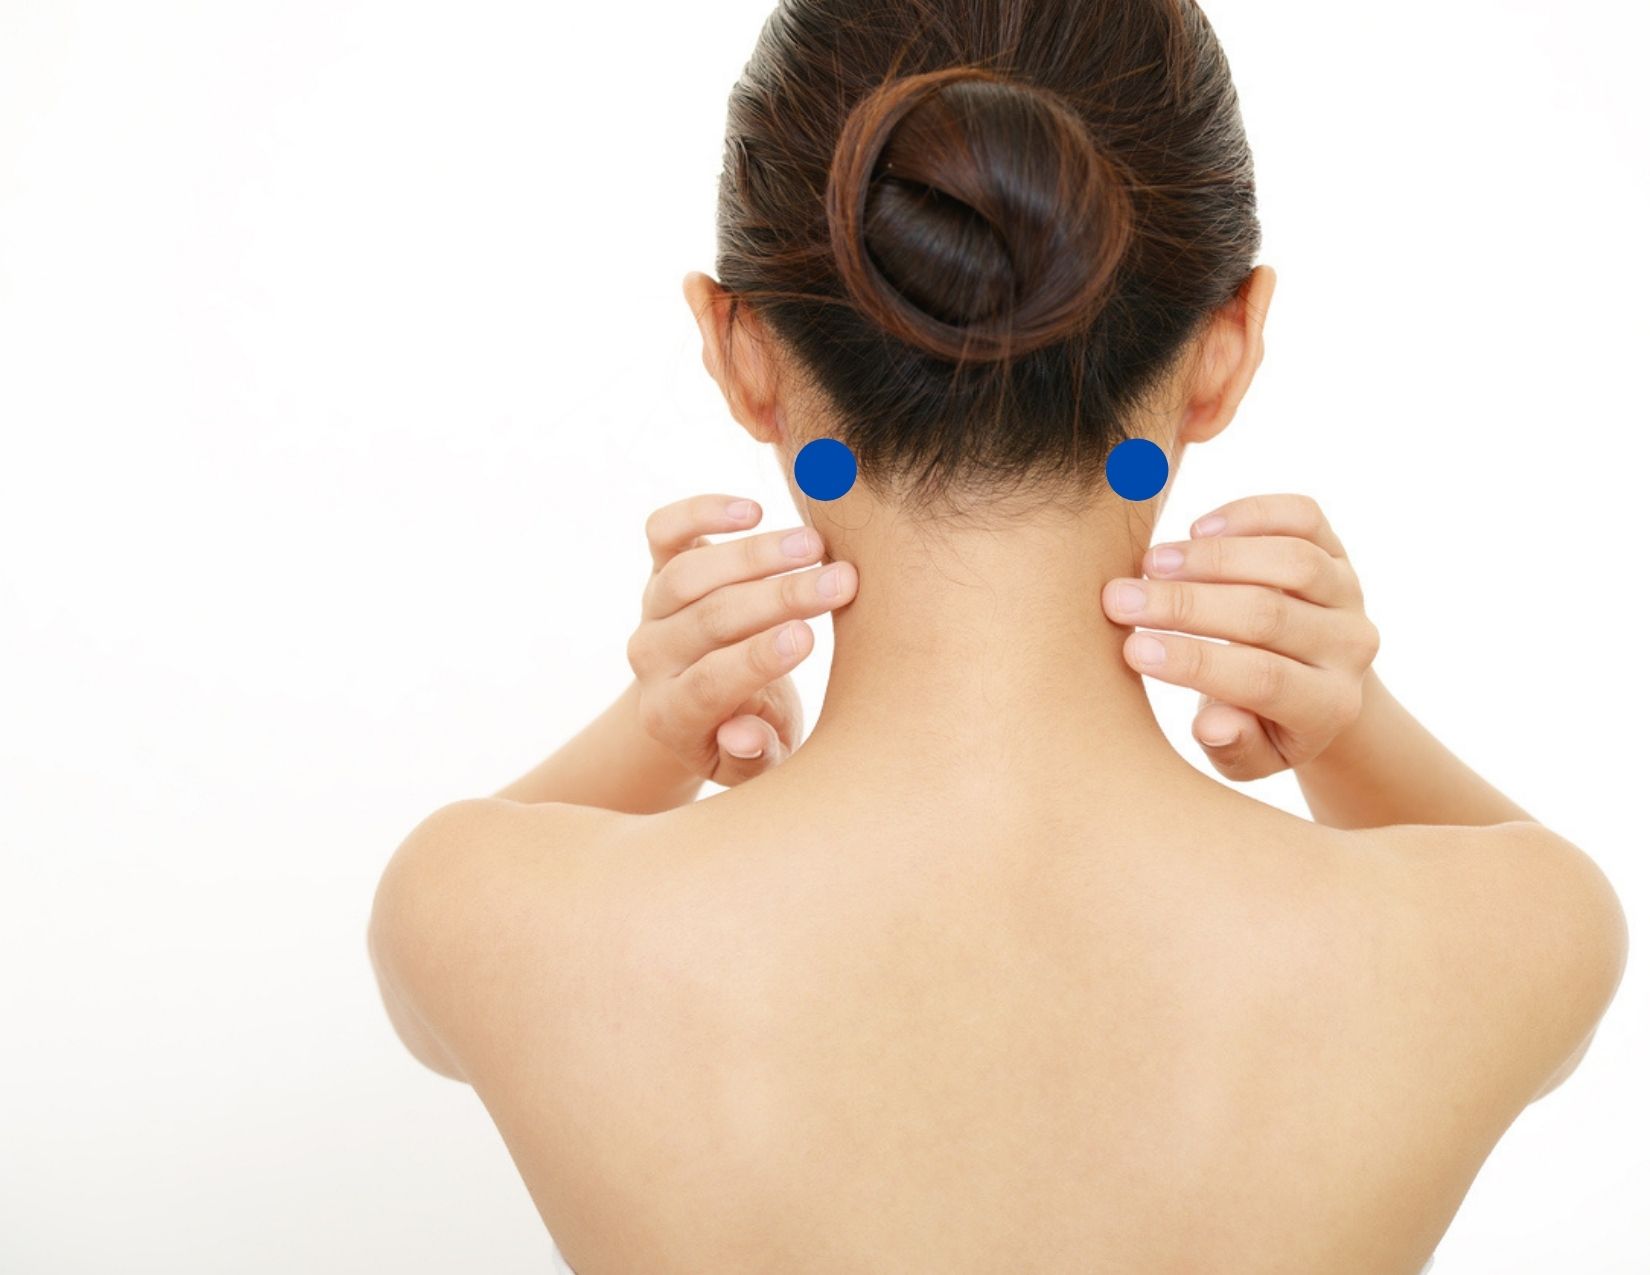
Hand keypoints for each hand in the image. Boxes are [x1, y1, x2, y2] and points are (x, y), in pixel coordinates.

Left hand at [626, 494, 858, 786]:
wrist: (706, 700)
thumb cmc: (752, 733)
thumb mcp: (760, 765)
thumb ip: (755, 756)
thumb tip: (742, 734)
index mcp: (673, 715)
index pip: (709, 683)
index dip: (757, 659)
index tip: (808, 636)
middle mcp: (652, 658)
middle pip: (707, 620)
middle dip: (779, 598)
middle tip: (841, 581)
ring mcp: (652, 609)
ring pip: (687, 573)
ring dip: (756, 554)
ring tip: (816, 545)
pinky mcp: (658, 567)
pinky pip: (664, 531)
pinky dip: (702, 513)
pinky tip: (754, 508)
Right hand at [1101, 494, 1379, 780]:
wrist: (1312, 682)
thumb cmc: (1259, 722)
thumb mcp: (1246, 755)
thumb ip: (1232, 747)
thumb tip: (1212, 725)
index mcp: (1328, 706)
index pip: (1263, 679)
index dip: (1194, 662)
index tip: (1131, 649)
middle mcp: (1350, 646)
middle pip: (1269, 615)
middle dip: (1184, 605)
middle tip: (1118, 599)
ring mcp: (1349, 592)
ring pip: (1290, 560)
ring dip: (1210, 558)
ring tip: (1149, 563)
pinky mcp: (1337, 548)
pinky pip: (1302, 517)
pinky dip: (1250, 515)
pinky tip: (1196, 529)